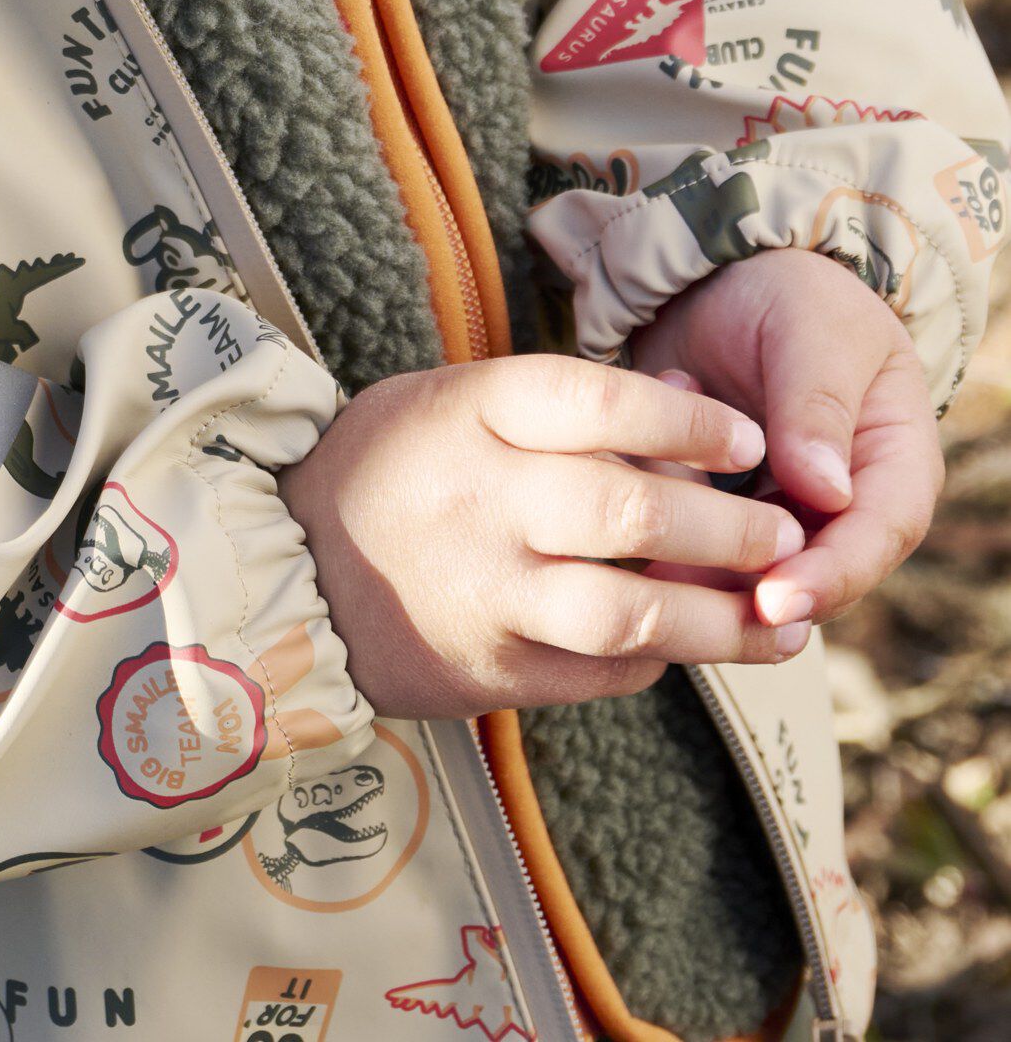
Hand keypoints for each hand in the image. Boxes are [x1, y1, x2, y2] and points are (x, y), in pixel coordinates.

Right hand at [277, 353, 810, 720]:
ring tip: (780, 618)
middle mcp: (481, 499)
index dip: (687, 418)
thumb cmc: (389, 466)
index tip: (746, 437)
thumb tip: (696, 398)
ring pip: (632, 610)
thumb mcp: (451, 399)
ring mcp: (486, 592)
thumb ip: (564, 403)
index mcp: (470, 412)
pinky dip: (657, 660)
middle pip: (632, 508)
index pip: (600, 400)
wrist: (285, 570)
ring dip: (721, 619)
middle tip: (785, 531)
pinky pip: (602, 672)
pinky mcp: (490, 672)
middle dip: (730, 524)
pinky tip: (688, 647)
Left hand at [629, 245, 943, 630]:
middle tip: (698, 605)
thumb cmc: (789, 290)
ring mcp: (788, 509)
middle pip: (820, 571)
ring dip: (705, 567)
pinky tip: (635, 487)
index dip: (834, 574)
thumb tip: (827, 492)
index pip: (880, 533)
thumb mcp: (813, 329)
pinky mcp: (729, 509)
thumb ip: (817, 404)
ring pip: (756, 570)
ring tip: (652, 548)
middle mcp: (850, 499)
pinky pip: (702, 541)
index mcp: (897, 458)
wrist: (722, 272)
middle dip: (761, 593)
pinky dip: (670, 527)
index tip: (778, 597)